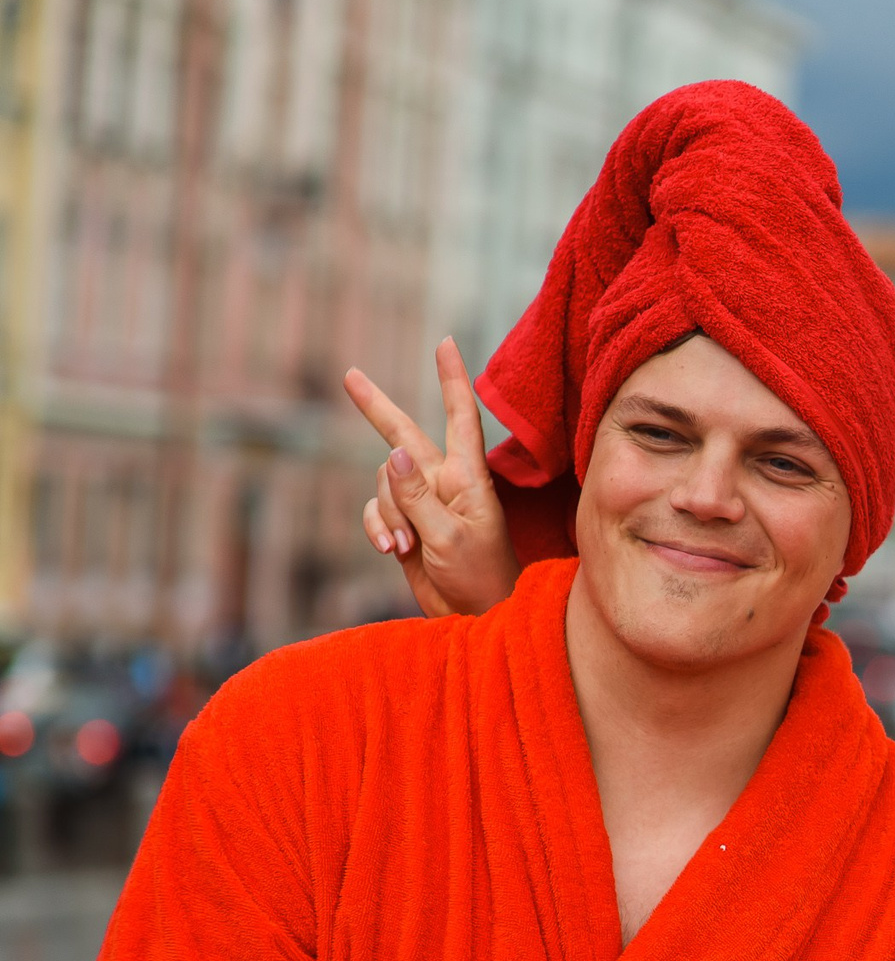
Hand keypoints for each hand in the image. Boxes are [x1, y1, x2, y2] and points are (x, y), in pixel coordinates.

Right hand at [342, 337, 517, 617]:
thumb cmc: (479, 577)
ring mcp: (422, 503)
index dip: (452, 380)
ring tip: (406, 544)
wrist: (476, 617)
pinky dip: (376, 527)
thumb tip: (393, 453)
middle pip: (404, 436)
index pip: (461, 417)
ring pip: (383, 483)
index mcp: (468, 478)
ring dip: (386, 512)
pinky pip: (375, 511)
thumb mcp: (450, 537)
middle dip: (376, 409)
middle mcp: (444, 482)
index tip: (446, 343)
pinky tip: (392, 550)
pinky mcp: (405, 524)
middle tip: (350, 376)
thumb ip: (419, 497)